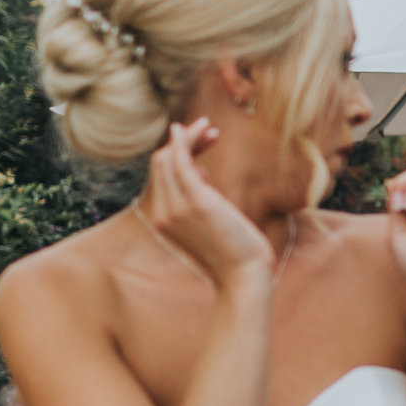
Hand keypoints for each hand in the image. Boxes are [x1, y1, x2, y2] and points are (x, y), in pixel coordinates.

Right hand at [138, 119, 272, 287]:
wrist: (244, 277)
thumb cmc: (234, 254)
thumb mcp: (211, 223)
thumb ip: (200, 199)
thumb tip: (203, 173)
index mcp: (163, 220)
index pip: (161, 177)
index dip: (178, 155)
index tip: (203, 145)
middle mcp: (163, 213)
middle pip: (161, 164)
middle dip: (183, 142)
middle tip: (209, 130)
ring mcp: (176, 207)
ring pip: (169, 159)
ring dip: (188, 138)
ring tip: (210, 128)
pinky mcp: (195, 200)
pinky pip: (180, 161)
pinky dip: (185, 142)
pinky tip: (195, 129)